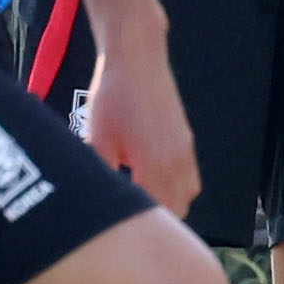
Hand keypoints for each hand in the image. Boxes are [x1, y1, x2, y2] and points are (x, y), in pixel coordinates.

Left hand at [85, 6, 199, 215]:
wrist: (136, 59)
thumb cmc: (113, 97)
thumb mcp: (96, 139)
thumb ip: (101, 174)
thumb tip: (94, 200)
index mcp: (156, 165)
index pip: (161, 214)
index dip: (144, 225)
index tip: (124, 225)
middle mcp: (178, 161)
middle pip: (179, 209)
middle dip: (159, 217)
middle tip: (130, 214)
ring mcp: (185, 149)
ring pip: (188, 193)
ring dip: (170, 200)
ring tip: (140, 194)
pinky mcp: (186, 138)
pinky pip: (189, 174)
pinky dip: (175, 183)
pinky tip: (148, 172)